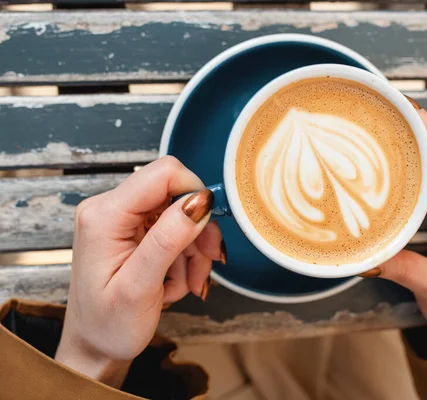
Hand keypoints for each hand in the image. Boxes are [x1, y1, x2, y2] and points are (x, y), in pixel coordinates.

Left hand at [55, 156, 224, 387]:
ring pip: (180, 213)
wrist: (94, 346)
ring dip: (193, 249)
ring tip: (187, 282)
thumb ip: (168, 240)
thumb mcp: (140, 288)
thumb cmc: (109, 325)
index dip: (195, 194)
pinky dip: (185, 255)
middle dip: (197, 230)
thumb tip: (199, 200)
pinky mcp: (131, 230)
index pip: (164, 174)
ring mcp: (120, 218)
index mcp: (105, 216)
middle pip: (176, 194)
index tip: (206, 232)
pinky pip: (173, 228)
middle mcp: (109, 208)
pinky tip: (177, 280)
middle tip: (205, 264)